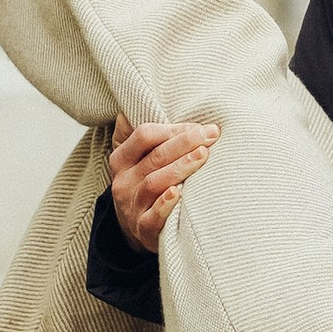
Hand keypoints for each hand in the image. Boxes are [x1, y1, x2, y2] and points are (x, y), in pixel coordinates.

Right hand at [109, 115, 216, 253]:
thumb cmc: (143, 184)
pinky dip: (165, 204)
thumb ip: (139, 134)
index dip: (173, 129)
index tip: (200, 126)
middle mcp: (123, 181)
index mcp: (121, 159)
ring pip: (155, 183)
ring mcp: (132, 206)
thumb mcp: (134, 158)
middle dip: (185, 143)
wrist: (134, 229)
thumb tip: (143, 102)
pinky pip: (152, 217)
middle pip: (155, 157)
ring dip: (180, 167)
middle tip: (211, 135)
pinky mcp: (143, 229)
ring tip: (203, 156)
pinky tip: (180, 193)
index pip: (144, 136)